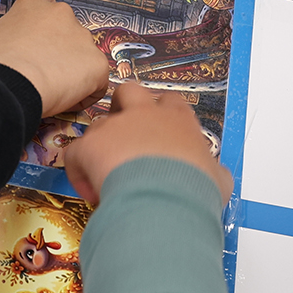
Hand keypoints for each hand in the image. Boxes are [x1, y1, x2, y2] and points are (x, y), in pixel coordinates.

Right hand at [0, 0, 110, 117]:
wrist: (13, 84)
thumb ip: (16, 29)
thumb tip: (19, 42)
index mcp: (33, 4)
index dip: (43, 0)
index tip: (42, 16)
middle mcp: (61, 14)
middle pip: (66, 27)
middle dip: (59, 47)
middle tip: (42, 68)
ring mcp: (82, 37)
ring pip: (82, 54)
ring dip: (72, 69)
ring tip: (51, 86)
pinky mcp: (97, 63)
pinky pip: (97, 80)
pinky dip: (85, 91)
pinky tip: (65, 98)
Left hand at [64, 81, 231, 207]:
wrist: (166, 201)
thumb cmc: (195, 190)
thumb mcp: (217, 179)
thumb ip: (212, 170)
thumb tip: (215, 176)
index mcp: (178, 120)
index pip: (170, 102)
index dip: (162, 115)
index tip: (159, 135)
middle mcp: (146, 115)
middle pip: (129, 91)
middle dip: (123, 107)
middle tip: (125, 134)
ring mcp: (116, 127)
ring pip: (99, 123)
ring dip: (101, 144)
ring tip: (106, 172)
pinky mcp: (91, 145)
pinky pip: (75, 152)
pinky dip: (79, 170)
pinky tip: (90, 191)